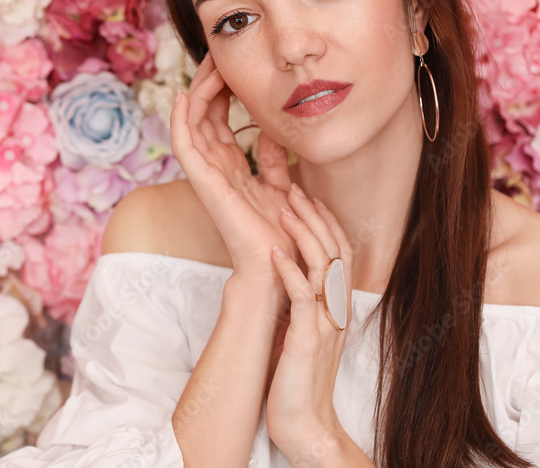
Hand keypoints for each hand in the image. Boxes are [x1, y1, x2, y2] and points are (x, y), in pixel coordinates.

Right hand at [170, 50, 298, 285]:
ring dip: (198, 92)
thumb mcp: (282, 185)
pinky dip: (180, 120)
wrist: (279, 265)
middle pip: (203, 115)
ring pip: (192, 123)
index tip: (233, 65)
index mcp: (231, 167)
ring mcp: (206, 174)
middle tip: (218, 55)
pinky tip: (183, 95)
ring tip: (208, 66)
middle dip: (208, 83)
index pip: (219, 119)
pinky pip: (184, 146)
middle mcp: (215, 167)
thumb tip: (270, 129)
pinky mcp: (203, 182)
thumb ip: (273, 158)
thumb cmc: (282, 233)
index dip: (223, 90)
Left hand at [265, 187, 355, 455]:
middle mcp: (336, 311)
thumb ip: (304, 304)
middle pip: (335, 251)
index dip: (325, 222)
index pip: (340, 253)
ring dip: (304, 234)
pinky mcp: (307, 339)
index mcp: (336, 307)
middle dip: (315, 216)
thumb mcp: (305, 332)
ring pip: (323, 267)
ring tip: (284, 207)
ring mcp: (324, 324)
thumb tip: (288, 274)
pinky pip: (303, 297)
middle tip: (295, 188)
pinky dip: (289, 271)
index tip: (307, 196)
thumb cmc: (297, 379)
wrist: (304, 423)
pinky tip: (274, 251)